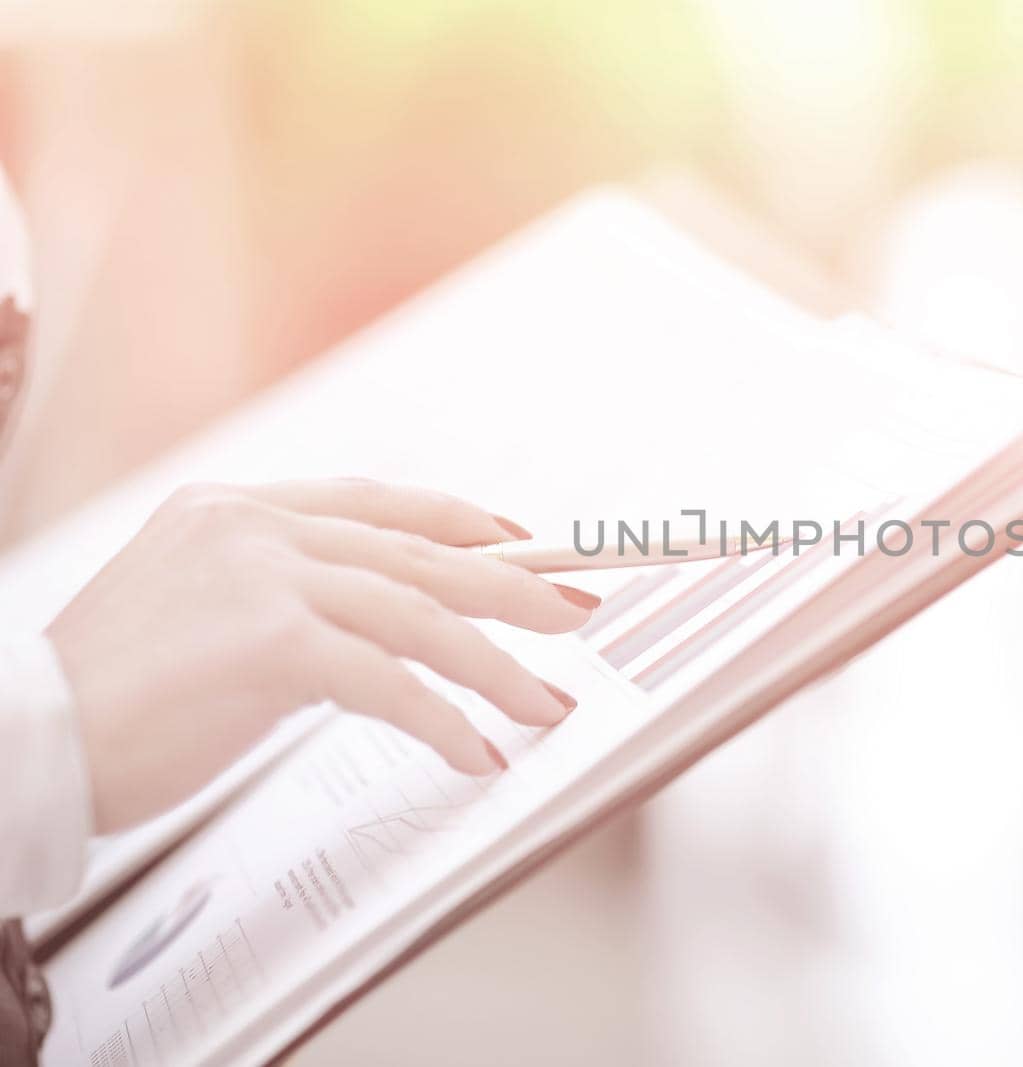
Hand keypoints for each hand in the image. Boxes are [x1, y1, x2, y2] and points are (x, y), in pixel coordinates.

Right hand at [45, 479, 598, 832]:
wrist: (27, 740)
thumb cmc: (115, 696)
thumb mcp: (207, 616)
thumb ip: (289, 599)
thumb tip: (383, 626)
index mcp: (241, 509)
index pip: (382, 502)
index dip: (465, 522)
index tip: (523, 542)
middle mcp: (255, 525)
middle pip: (420, 552)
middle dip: (513, 587)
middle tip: (579, 611)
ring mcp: (261, 574)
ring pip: (419, 612)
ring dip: (496, 664)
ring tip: (547, 701)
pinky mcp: (264, 640)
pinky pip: (386, 678)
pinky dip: (442, 718)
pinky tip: (475, 749)